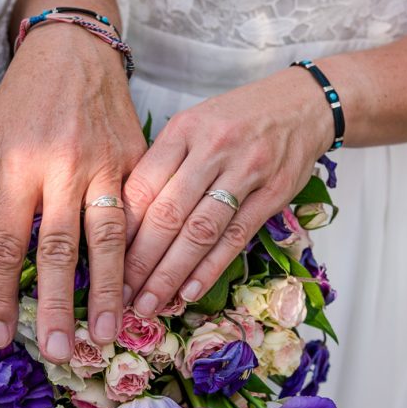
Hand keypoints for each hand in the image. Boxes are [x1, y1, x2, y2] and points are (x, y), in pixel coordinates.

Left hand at [0, 24, 144, 360]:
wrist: (76, 48)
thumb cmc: (24, 96)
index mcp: (20, 164)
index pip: (4, 242)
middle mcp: (64, 167)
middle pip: (59, 247)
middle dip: (58, 304)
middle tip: (57, 352)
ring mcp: (107, 164)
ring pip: (108, 236)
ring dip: (109, 289)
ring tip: (110, 333)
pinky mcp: (138, 160)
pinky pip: (139, 213)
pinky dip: (139, 254)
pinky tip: (142, 289)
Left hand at [121, 68, 333, 315]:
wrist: (302, 104)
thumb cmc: (237, 120)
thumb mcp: (194, 125)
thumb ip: (164, 165)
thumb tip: (124, 219)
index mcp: (184, 130)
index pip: (143, 187)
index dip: (121, 231)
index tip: (104, 263)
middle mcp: (212, 149)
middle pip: (167, 214)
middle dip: (139, 262)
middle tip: (119, 295)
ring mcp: (246, 171)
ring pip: (200, 232)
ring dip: (170, 274)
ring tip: (148, 304)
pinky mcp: (274, 193)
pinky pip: (236, 237)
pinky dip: (210, 268)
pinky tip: (188, 292)